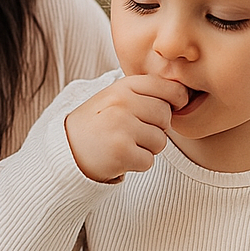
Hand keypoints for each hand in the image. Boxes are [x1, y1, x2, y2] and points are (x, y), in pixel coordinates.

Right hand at [64, 74, 187, 182]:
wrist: (65, 151)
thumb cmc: (96, 124)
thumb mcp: (114, 97)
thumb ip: (143, 93)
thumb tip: (184, 94)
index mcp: (122, 86)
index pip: (168, 88)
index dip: (175, 101)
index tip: (166, 110)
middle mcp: (122, 103)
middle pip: (165, 117)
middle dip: (156, 128)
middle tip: (133, 132)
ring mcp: (121, 127)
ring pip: (160, 141)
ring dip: (146, 148)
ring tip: (124, 144)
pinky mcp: (121, 152)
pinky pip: (149, 160)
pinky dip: (137, 164)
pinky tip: (119, 157)